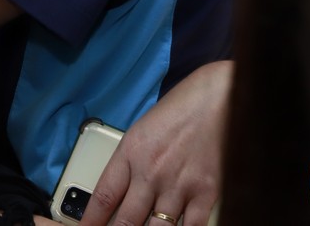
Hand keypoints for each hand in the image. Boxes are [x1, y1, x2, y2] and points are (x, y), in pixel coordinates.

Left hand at [79, 60, 231, 225]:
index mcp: (131, 153)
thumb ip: (130, 163)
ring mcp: (179, 185)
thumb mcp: (142, 131)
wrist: (218, 97)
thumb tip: (120, 195)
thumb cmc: (181, 109)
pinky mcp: (206, 193)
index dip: (91, 220)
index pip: (103, 197)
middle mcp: (151, 173)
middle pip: (126, 221)